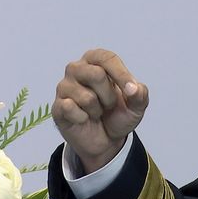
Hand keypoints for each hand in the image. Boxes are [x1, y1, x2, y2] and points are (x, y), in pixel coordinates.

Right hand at [52, 49, 148, 173]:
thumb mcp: (137, 105)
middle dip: (110, 95)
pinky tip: (83, 119)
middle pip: (96, 74)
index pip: (107, 58)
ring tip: (97, 111)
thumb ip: (140, 94)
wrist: (106, 140)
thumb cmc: (119, 114)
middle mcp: (77, 68)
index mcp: (96, 60)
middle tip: (109, 104)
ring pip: (86, 96)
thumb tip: (133, 88)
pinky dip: (84, 118)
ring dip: (98, 109)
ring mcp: (64, 87)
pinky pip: (70, 109)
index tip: (131, 90)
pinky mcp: (57, 106)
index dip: (121, 74)